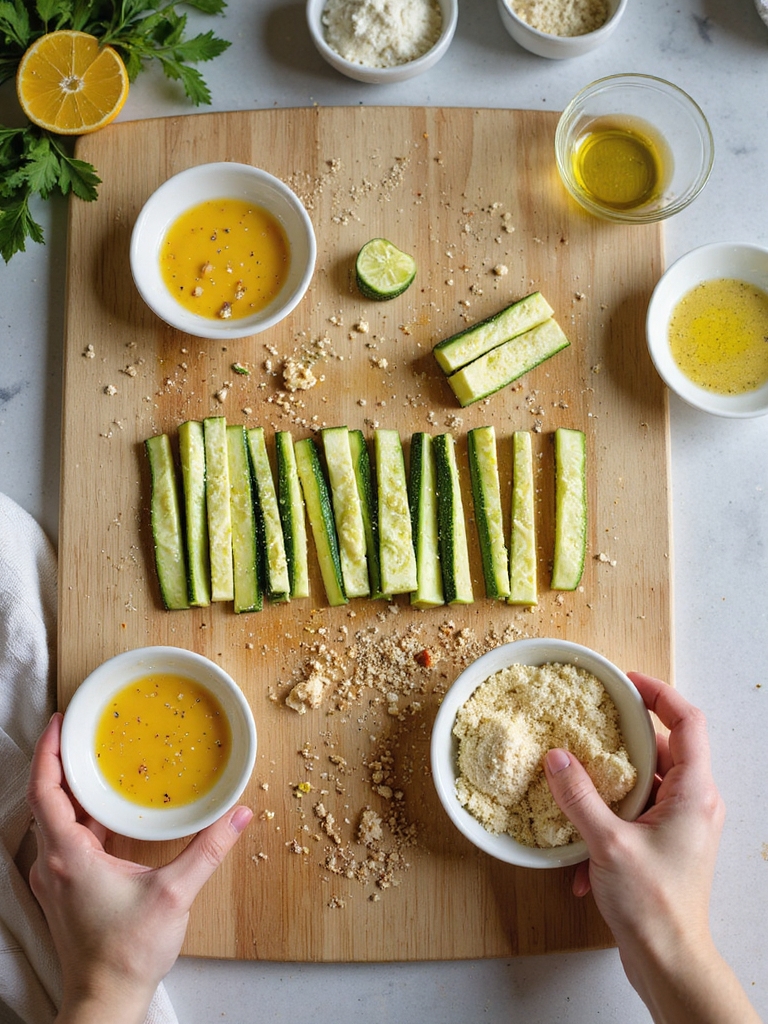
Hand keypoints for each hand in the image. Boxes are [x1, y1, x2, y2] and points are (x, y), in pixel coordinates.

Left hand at [27, 712, 252, 1023]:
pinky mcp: (63, 893)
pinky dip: (79, 819)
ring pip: (55, 823)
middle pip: (47, 801)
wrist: (104, 1001)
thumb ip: (208, 849)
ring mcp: (54, 881)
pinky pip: (64, 843)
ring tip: (95, 765)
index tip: (60, 723)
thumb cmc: (127, 953)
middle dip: (62, 764)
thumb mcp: (175, 894)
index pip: (46, 791)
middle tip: (81, 733)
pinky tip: (104, 815)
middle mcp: (52, 864)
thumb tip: (239, 815)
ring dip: (71, 792)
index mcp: (68, 856)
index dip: (50, 753)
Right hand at [544, 671, 760, 1023]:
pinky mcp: (667, 846)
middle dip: (624, 737)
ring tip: (577, 779)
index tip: (626, 682)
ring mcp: (682, 825)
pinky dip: (608, 820)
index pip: (688, 721)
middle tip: (590, 722)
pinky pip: (637, 813)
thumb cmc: (653, 905)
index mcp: (694, 792)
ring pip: (647, 782)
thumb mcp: (608, 843)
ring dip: (610, 783)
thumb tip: (557, 757)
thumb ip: (579, 795)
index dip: (659, 694)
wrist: (669, 962)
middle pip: (665, 748)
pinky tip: (580, 853)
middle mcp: (695, 803)